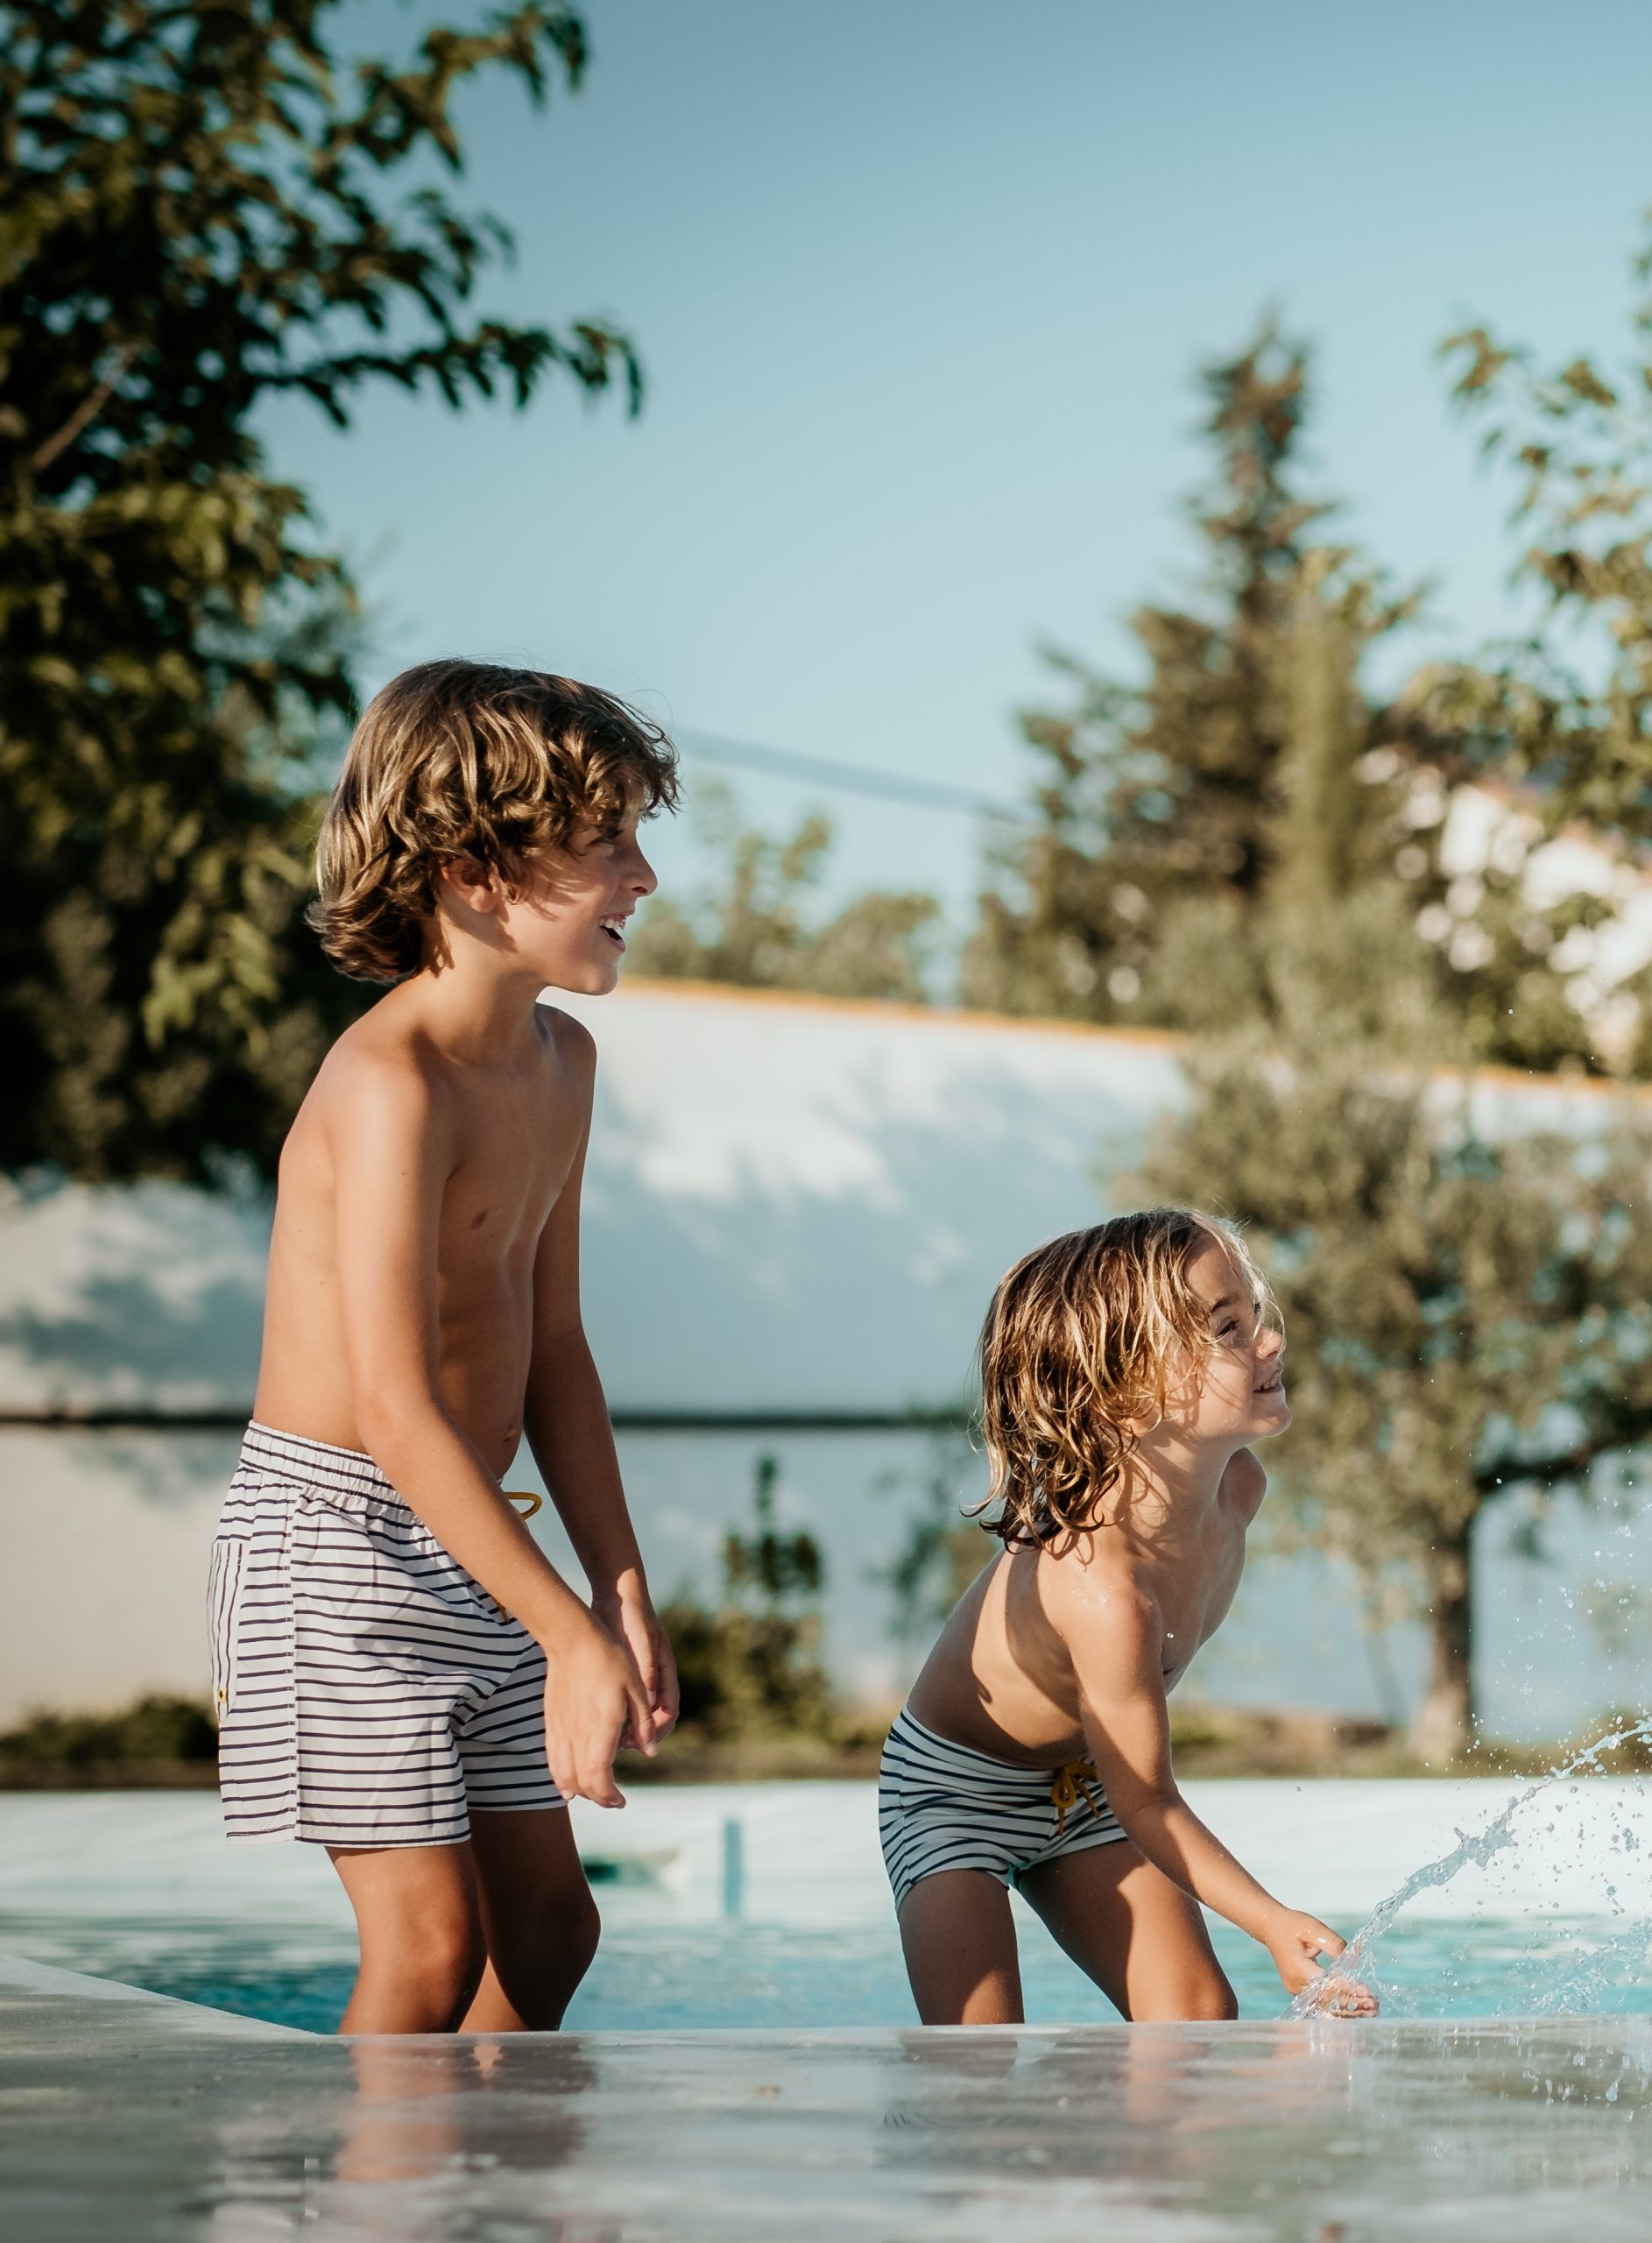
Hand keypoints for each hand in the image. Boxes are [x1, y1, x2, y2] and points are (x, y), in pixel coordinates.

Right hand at [542, 1612, 655, 1808]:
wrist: (572, 1640)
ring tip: (595, 1793)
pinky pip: (553, 1759)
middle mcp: (578, 1733)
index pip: (599, 1777)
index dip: (609, 1795)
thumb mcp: (636, 1688)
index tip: (621, 1800)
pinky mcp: (552, 1722)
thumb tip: (650, 1751)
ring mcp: (561, 1729)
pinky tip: (568, 1784)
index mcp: (601, 1727)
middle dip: (598, 1798)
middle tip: (614, 1800)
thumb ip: (642, 1724)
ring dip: (580, 1790)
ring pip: (564, 1775)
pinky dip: (560, 1777)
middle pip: (582, 1782)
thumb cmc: (609, 1660)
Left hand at [593, 1581, 679, 1748]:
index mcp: (665, 1672)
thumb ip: (647, 1673)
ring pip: (637, 1713)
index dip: (657, 1729)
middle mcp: (654, 1678)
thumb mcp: (640, 1645)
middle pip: (654, 1718)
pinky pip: (622, 1702)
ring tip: (606, 1735)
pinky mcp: (621, 1674)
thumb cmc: (631, 1617)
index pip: (669, 1712)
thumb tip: (648, 1705)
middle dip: (641, 1734)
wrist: (615, 1595)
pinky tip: (596, 1718)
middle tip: (618, 1744)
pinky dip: (614, 1714)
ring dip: (626, 1727)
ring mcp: (638, 1676)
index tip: (638, 1739)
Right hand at [1264, 1910, 1377, 2013]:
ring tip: (1370, 2012)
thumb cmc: (1292, 1925)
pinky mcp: (1298, 1990)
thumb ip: (1334, 1944)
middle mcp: (1296, 1984)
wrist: (1271, 1927)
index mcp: (1299, 1969)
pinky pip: (1320, 2001)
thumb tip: (1353, 1959)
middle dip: (1352, 2003)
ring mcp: (1296, 1989)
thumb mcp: (1313, 1927)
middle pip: (1327, 2000)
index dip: (1348, 1989)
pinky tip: (1355, 2009)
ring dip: (1347, 2008)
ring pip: (1324, 2004)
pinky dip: (1337, 2004)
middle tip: (1374, 2007)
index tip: (1367, 1993)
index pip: (1328, 1985)